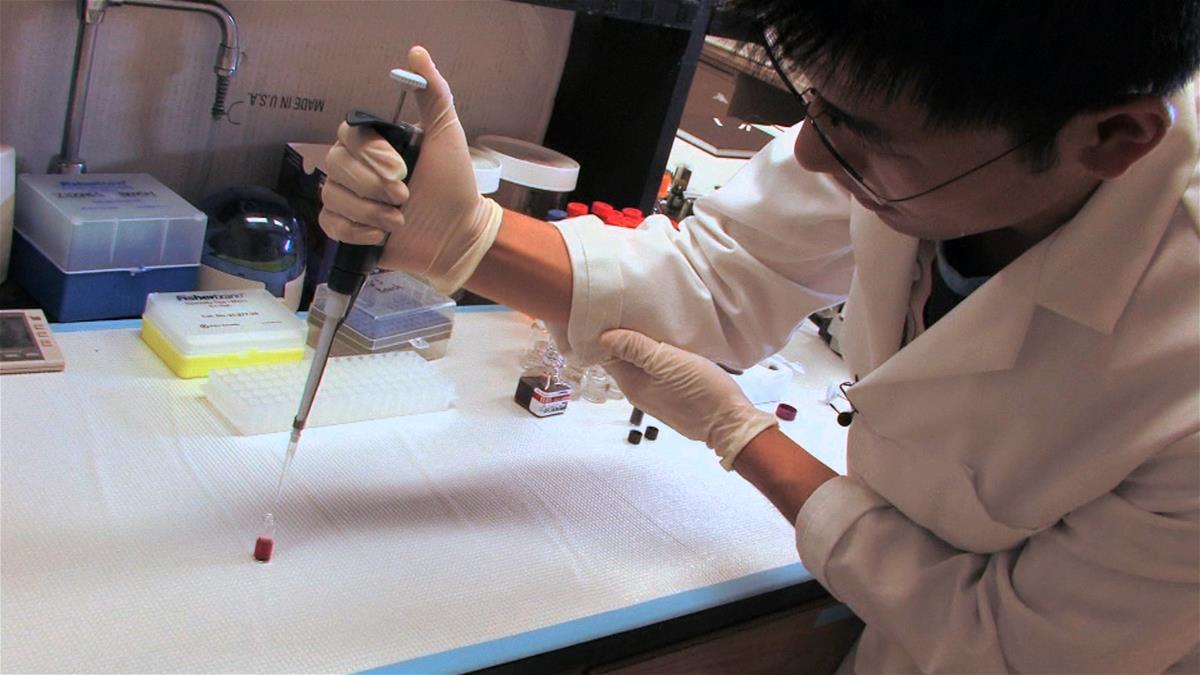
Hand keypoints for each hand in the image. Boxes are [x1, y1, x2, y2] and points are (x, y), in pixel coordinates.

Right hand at [318, 46, 502, 293]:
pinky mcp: (348, 229)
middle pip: (334, 164)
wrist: (459, 236)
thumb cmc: (454, 185)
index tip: (402, 170)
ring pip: (331, 195)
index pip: (349, 135)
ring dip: (369, 212)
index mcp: (377, 144)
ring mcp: (351, 198)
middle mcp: (359, 168)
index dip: (371, 154)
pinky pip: (329, 223)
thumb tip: (417, 52)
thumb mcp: (447, 134)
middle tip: (404, 198)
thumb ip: (433, 94)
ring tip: (399, 221)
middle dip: (371, 185)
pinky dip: (354, 230)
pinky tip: (379, 236)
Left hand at [600, 329, 777, 468]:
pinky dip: (658, 361)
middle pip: (623, 361)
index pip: (606, 355)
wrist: (731, 423)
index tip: (614, 313)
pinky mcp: (672, 399)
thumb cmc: (702, 391)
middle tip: (633, 313)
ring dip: (644, 349)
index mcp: (632, 384)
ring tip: (652, 325)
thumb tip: (604, 338)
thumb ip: (635, 349)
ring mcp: (656, 398)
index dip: (608, 335)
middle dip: (625, 339)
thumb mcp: (667, 361)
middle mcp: (639, 393)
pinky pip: (657, 375)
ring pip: (641, 367)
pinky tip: (669, 348)